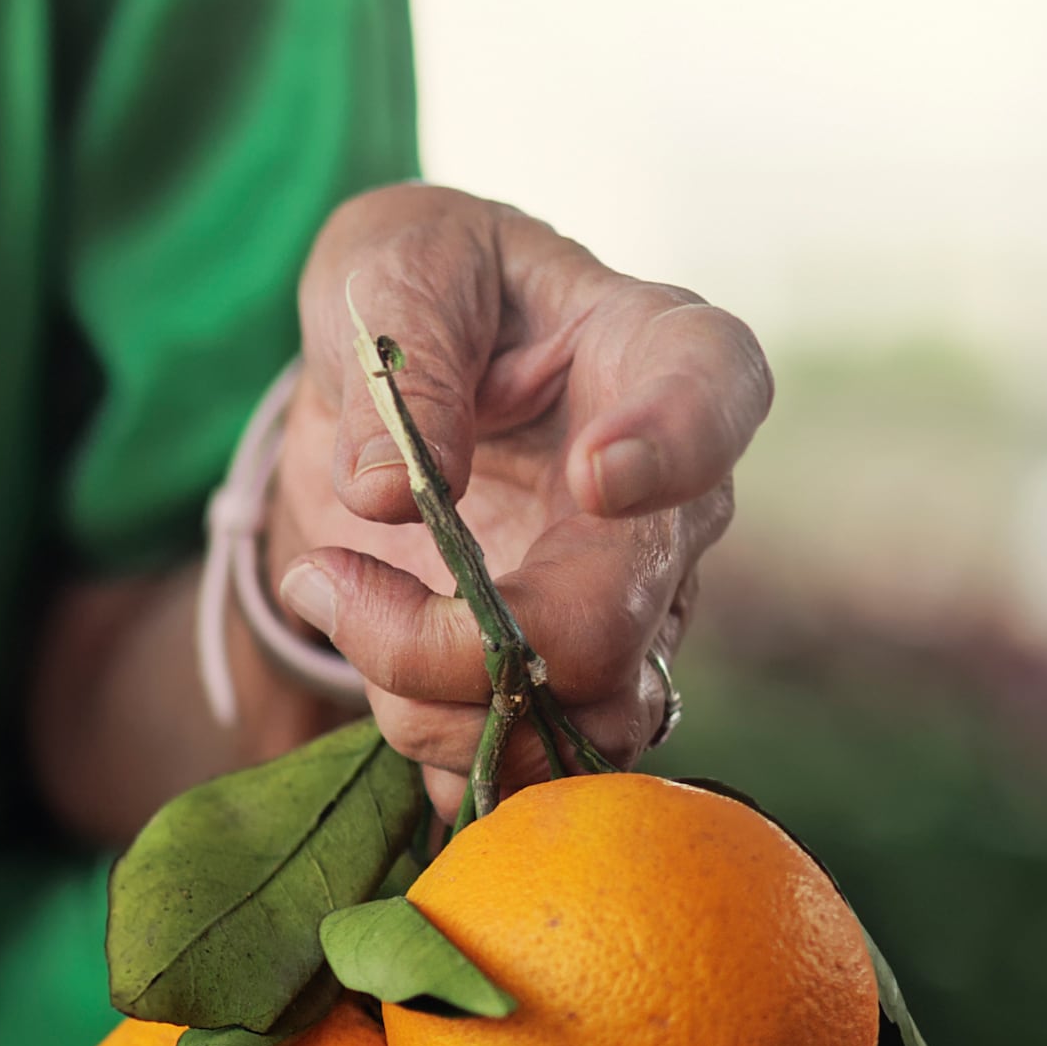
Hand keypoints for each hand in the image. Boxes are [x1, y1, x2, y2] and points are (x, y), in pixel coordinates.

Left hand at [268, 185, 770, 810]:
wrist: (383, 386)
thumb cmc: (414, 294)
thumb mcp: (392, 271)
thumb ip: (402, 362)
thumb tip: (389, 493)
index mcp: (655, 355)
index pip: (717, 399)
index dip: (675, 449)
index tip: (595, 473)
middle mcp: (668, 503)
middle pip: (612, 626)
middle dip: (459, 644)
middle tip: (330, 579)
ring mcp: (629, 609)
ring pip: (578, 728)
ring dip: (434, 710)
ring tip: (336, 604)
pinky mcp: (566, 684)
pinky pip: (532, 774)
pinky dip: (438, 755)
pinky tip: (368, 677)